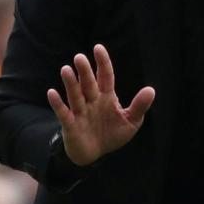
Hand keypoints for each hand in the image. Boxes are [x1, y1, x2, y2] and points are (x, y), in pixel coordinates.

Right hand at [46, 44, 154, 165]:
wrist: (95, 155)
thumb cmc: (112, 134)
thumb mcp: (131, 122)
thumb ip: (139, 106)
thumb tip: (151, 90)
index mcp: (106, 97)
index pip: (105, 76)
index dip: (102, 63)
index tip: (98, 48)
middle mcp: (92, 101)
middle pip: (88, 83)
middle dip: (85, 71)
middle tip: (80, 57)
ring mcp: (80, 112)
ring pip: (75, 95)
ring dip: (70, 83)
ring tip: (66, 69)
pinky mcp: (70, 125)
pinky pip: (63, 113)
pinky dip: (57, 104)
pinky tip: (52, 92)